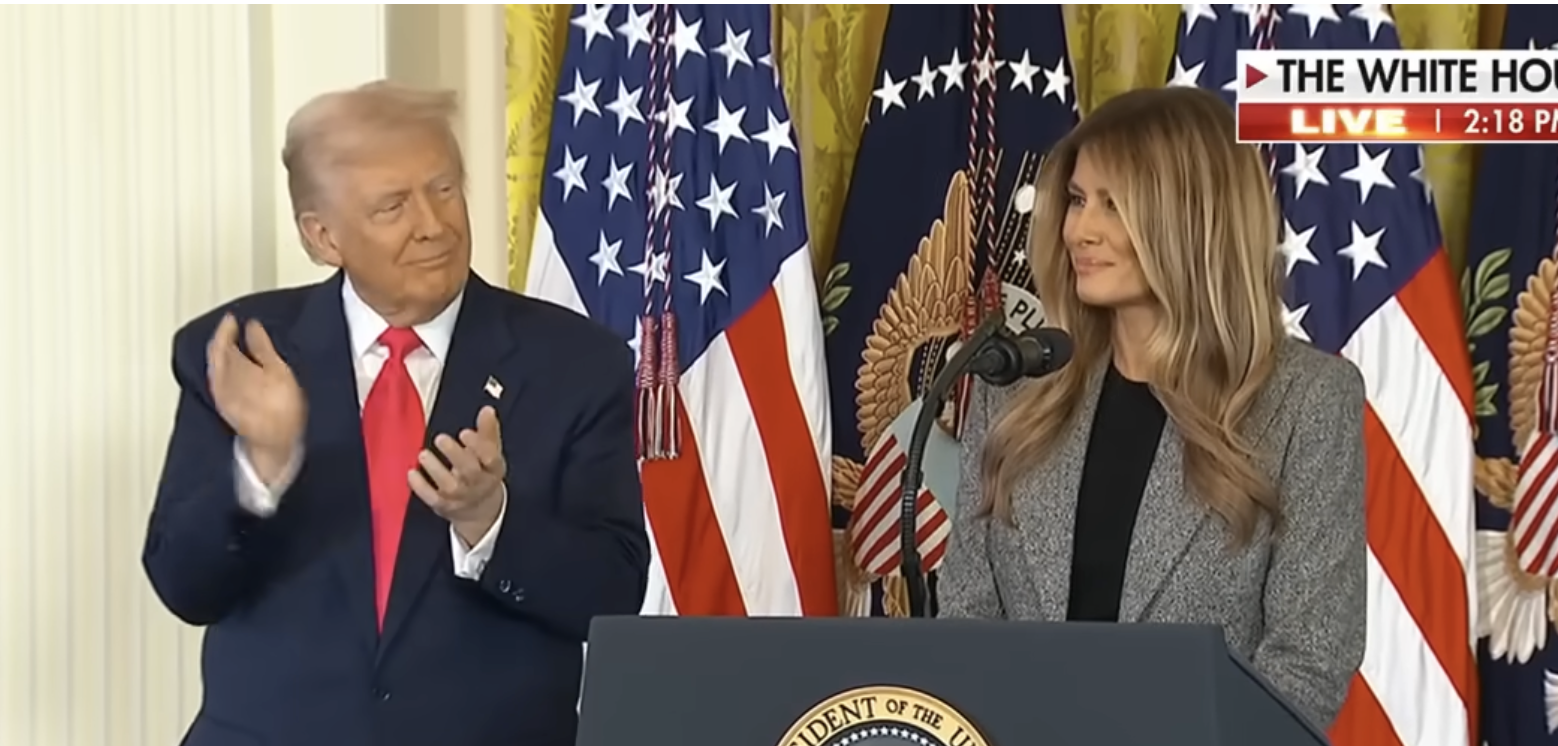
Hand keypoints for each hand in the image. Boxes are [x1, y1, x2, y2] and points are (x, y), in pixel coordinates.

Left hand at [208, 314, 306, 478]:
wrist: (275, 442)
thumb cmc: (280, 409)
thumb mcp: (278, 369)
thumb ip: (262, 346)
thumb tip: (252, 327)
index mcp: (233, 366)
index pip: (222, 341)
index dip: (227, 328)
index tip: (232, 319)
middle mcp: (222, 379)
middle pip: (216, 354)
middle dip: (222, 340)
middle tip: (231, 329)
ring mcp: (222, 395)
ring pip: (216, 368)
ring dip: (222, 355)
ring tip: (231, 347)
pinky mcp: (226, 407)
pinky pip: (218, 382)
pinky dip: (223, 372)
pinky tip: (230, 373)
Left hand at [411, 406, 506, 541]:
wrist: (481, 511)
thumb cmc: (483, 473)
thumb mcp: (490, 453)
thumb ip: (487, 431)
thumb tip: (487, 410)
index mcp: (493, 469)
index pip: (490, 458)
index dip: (478, 446)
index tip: (464, 432)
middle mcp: (478, 484)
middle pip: (470, 472)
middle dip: (455, 455)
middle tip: (440, 438)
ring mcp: (461, 497)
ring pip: (449, 486)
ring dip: (435, 469)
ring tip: (423, 453)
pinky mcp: (444, 506)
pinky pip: (432, 498)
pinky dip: (421, 487)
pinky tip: (412, 472)